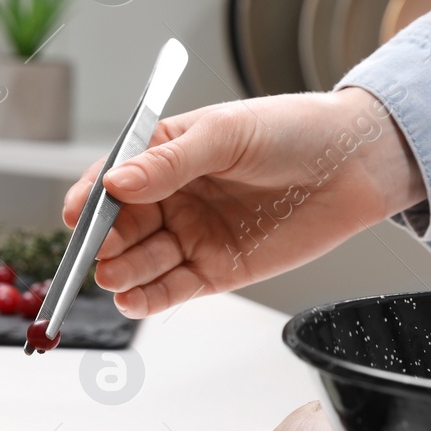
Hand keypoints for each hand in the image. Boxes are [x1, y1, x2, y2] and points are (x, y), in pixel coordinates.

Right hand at [63, 88, 426, 315]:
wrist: (355, 163)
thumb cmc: (292, 131)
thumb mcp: (225, 134)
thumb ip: (169, 161)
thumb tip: (116, 182)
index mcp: (165, 154)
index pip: (112, 178)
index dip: (90, 197)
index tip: (76, 214)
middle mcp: (172, 197)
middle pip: (120, 226)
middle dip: (102, 242)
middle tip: (95, 253)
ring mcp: (192, 235)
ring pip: (140, 261)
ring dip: (121, 272)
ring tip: (112, 277)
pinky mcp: (217, 270)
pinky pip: (171, 289)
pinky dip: (148, 298)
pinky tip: (131, 299)